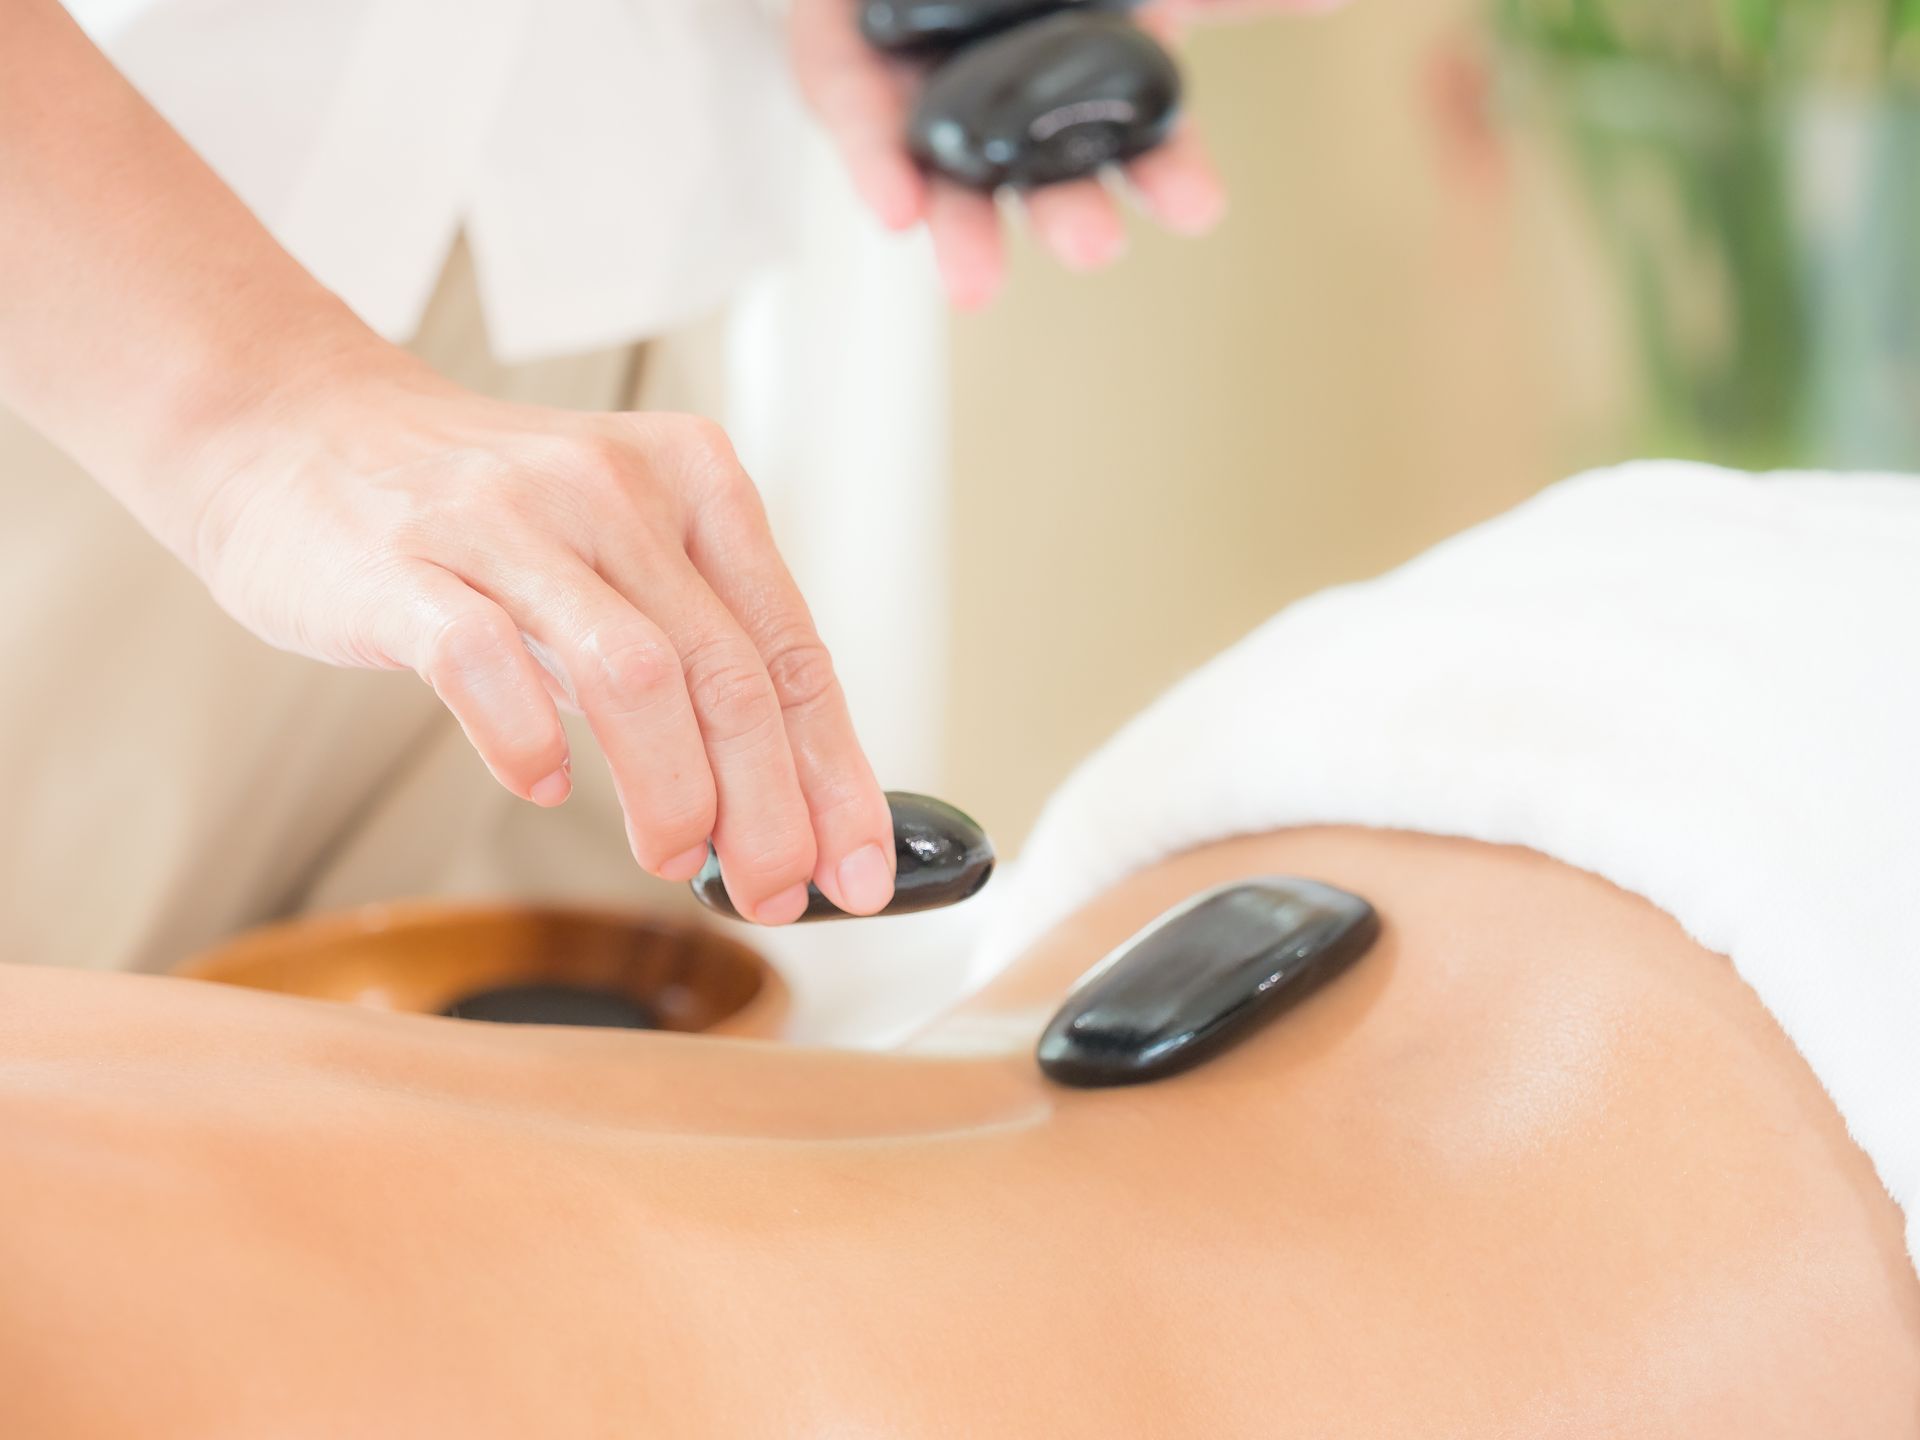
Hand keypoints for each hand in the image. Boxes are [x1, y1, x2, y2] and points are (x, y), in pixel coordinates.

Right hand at [185, 360, 896, 925]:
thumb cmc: (482, 521)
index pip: (792, 649)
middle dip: (770, 807)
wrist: (298, 427)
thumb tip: (784, 810)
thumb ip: (695, 660)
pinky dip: (525, 743)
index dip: (836, 774)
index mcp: (695, 481)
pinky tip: (544, 786)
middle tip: (779, 891)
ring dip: (672, 790)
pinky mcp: (404, 563)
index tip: (861, 870)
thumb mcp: (619, 560)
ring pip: (633, 672)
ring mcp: (506, 519)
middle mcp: (613, 486)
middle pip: (726, 673)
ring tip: (677, 857)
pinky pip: (484, 664)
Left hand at [791, 0, 1339, 307]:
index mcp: (1086, 93)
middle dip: (1069, 216)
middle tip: (1094, 249)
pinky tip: (896, 214)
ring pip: (953, 183)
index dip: (1168, 177)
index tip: (1201, 208)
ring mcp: (928, 109)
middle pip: (1047, 182)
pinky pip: (860, 130)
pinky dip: (880, 170)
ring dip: (969, 235)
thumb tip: (1349, 1)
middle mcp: (1013, 120)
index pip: (1141, 148)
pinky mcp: (846, 84)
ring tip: (977, 284)